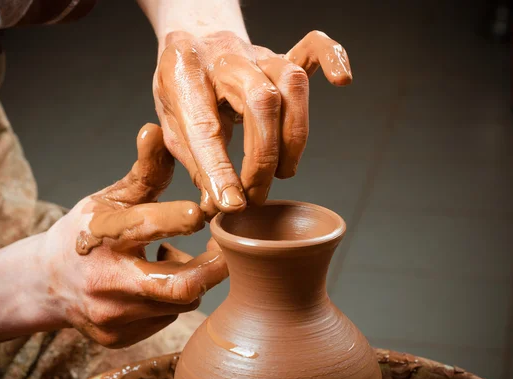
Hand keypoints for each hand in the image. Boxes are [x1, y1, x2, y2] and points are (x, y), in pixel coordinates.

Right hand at [41, 123, 227, 347]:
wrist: (47, 283)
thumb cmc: (85, 233)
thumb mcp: (110, 198)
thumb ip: (143, 171)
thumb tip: (156, 129)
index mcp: (102, 237)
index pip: (142, 227)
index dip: (174, 220)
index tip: (203, 212)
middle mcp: (106, 282)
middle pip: (177, 287)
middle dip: (212, 268)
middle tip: (227, 249)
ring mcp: (112, 317)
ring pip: (179, 303)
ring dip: (190, 281)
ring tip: (174, 260)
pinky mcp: (118, 339)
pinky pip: (166, 320)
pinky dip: (171, 301)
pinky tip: (154, 286)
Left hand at [153, 30, 351, 216]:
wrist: (190, 38)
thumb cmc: (180, 86)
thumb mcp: (170, 126)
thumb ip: (195, 164)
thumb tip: (220, 206)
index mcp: (182, 74)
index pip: (204, 126)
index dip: (220, 171)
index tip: (234, 204)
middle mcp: (223, 58)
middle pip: (260, 102)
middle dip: (263, 159)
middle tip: (256, 195)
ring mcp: (255, 52)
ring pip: (291, 83)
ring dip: (294, 136)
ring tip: (284, 172)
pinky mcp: (279, 53)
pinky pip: (312, 47)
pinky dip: (332, 58)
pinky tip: (341, 79)